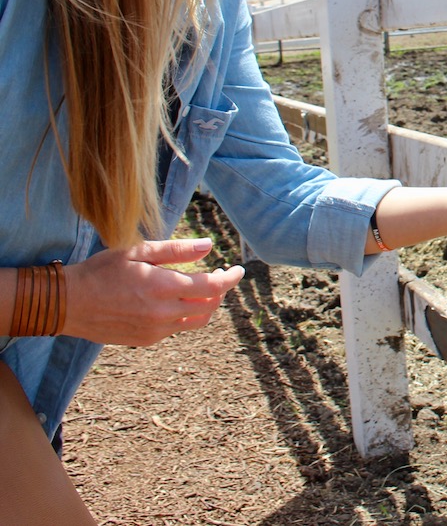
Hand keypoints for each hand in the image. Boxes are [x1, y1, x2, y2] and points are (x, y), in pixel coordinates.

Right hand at [61, 238, 244, 345]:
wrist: (67, 303)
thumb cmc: (102, 271)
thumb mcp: (139, 252)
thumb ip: (177, 250)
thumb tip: (209, 246)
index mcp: (163, 287)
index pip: (212, 286)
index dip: (230, 278)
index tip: (238, 269)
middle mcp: (163, 313)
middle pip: (209, 306)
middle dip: (219, 290)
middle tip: (218, 274)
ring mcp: (155, 330)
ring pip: (196, 321)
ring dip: (205, 305)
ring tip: (200, 288)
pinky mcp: (146, 340)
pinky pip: (176, 328)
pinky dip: (184, 314)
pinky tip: (173, 300)